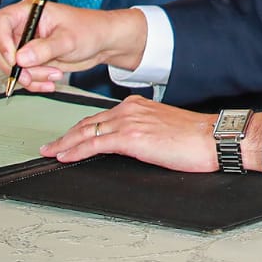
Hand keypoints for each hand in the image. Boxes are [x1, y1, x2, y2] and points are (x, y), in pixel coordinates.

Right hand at [0, 0, 148, 92]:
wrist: (102, 43)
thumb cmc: (90, 30)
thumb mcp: (69, 40)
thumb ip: (45, 48)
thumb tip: (20, 58)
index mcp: (29, 11)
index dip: (1, 40)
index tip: (14, 58)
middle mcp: (22, 26)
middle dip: (15, 66)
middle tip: (34, 74)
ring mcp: (24, 44)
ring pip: (8, 65)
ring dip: (29, 76)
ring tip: (54, 75)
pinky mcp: (29, 59)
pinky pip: (20, 75)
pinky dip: (33, 82)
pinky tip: (50, 83)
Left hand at [41, 95, 229, 172]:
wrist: (212, 138)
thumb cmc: (195, 138)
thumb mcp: (163, 129)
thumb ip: (143, 132)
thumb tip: (131, 146)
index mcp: (139, 105)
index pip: (101, 117)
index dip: (81, 128)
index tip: (68, 137)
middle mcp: (131, 109)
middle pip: (88, 122)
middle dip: (66, 135)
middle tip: (49, 146)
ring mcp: (129, 121)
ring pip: (87, 131)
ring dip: (65, 143)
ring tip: (50, 152)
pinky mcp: (130, 137)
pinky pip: (95, 143)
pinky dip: (76, 149)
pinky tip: (65, 156)